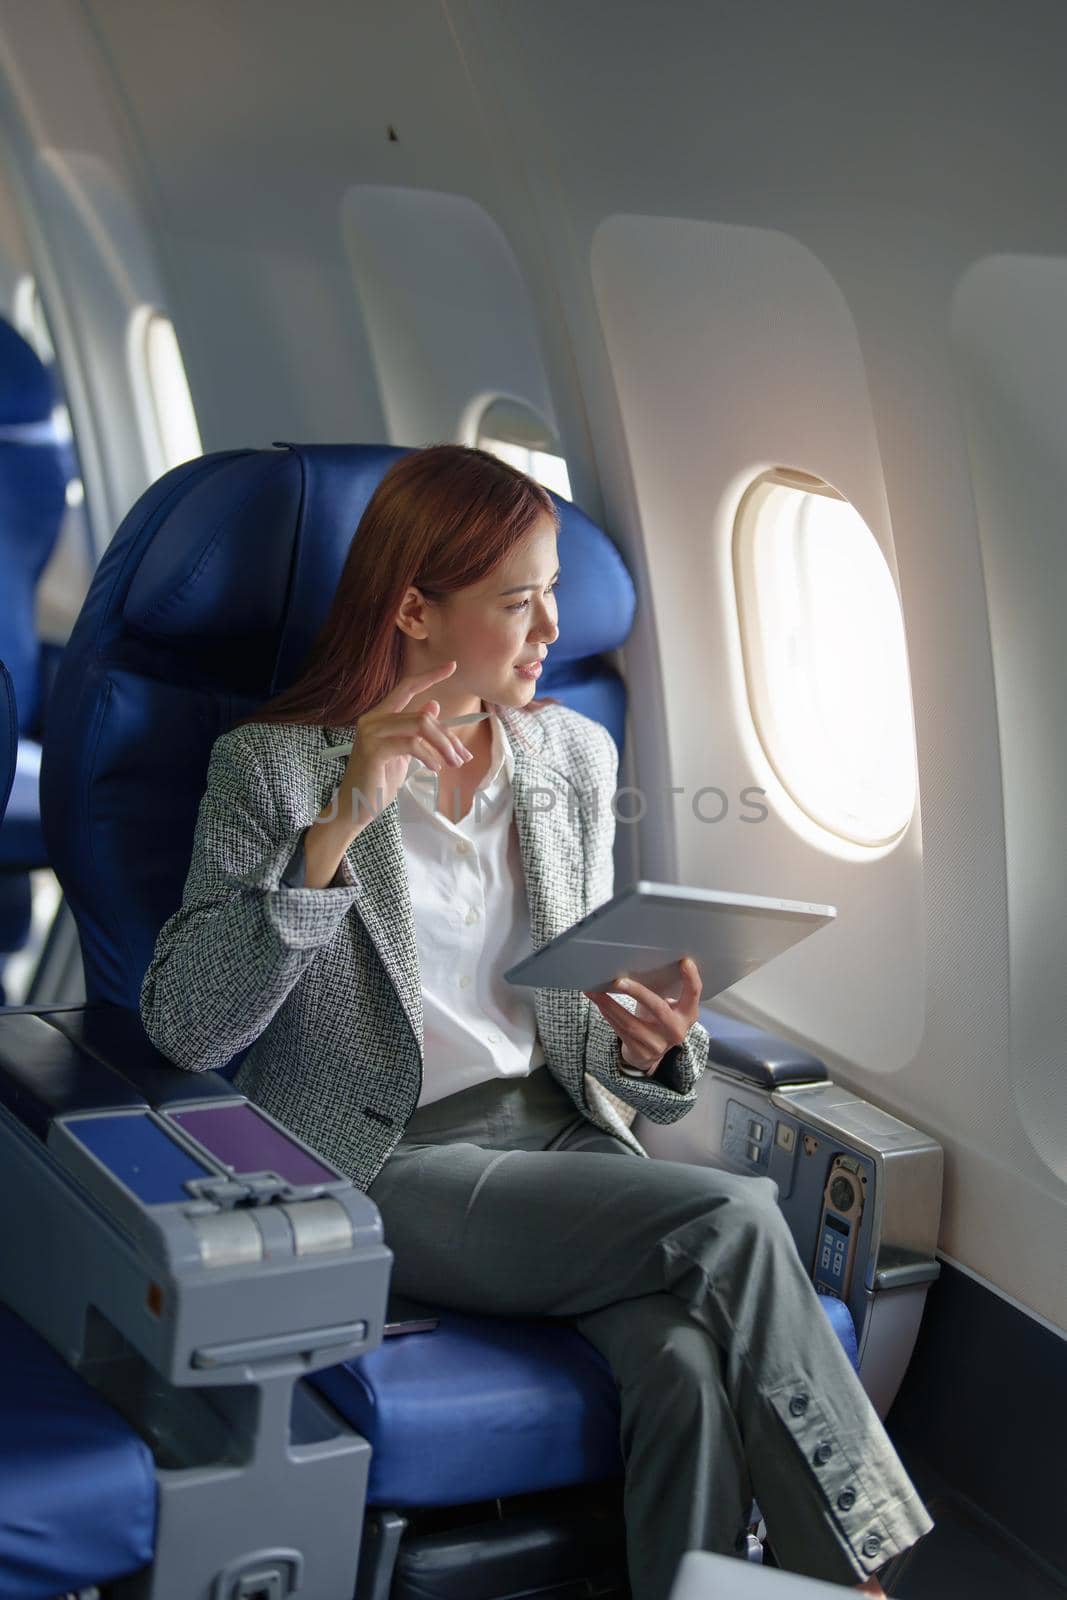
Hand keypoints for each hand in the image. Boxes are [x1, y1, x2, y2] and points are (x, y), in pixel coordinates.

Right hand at [339, 661, 473, 827]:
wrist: (355, 808)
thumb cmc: (378, 782)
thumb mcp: (402, 752)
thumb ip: (415, 730)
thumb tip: (433, 705)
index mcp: (379, 716)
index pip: (407, 687)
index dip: (430, 675)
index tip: (452, 665)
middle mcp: (372, 719)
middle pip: (423, 715)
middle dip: (448, 736)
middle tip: (463, 756)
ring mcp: (370, 733)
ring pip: (421, 726)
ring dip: (444, 746)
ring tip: (454, 763)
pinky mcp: (374, 750)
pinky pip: (412, 745)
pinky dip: (429, 757)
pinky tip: (434, 769)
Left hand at [583, 959, 702, 1074]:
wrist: (652, 1052)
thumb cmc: (658, 1018)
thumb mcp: (666, 1005)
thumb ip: (660, 988)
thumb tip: (634, 960)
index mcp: (688, 1014)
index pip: (694, 993)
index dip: (691, 978)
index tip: (685, 961)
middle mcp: (677, 1030)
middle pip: (657, 1008)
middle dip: (637, 993)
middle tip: (618, 980)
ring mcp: (659, 1044)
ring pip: (631, 1023)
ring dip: (610, 1005)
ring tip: (594, 991)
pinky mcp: (642, 1053)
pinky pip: (621, 1031)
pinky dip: (608, 1015)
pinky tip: (599, 1004)